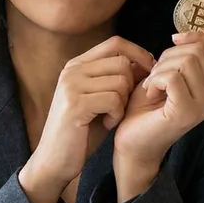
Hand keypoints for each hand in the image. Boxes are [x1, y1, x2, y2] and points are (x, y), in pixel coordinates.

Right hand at [22, 36, 154, 194]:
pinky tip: (106, 124)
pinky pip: (114, 99)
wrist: (54, 160)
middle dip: (131, 86)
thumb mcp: (99, 99)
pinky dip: (116, 114)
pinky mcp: (75, 104)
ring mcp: (71, 86)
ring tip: (110, 117)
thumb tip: (147, 62)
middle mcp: (72, 70)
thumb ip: (116, 79)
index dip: (138, 54)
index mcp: (76, 65)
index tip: (149, 74)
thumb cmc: (81, 132)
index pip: (115, 43)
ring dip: (123, 103)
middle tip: (120, 107)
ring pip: (121, 81)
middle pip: (122, 62)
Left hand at [113, 31, 203, 170]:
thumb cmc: (144, 109)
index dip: (199, 37)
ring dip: (159, 69)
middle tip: (154, 76)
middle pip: (198, 52)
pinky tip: (149, 94)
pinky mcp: (186, 113)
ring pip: (186, 62)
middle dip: (168, 56)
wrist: (132, 143)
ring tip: (151, 86)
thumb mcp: (165, 76)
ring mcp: (203, 106)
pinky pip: (172, 78)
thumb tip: (181, 37)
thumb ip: (180, 59)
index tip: (175, 40)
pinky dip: (154, 80)